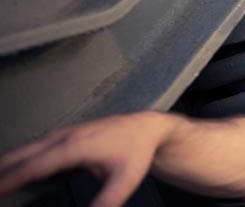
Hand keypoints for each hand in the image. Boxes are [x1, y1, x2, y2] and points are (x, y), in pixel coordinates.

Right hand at [0, 111, 171, 206]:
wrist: (146, 128)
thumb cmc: (136, 150)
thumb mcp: (124, 181)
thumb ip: (105, 203)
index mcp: (75, 147)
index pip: (34, 166)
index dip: (9, 179)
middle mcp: (64, 137)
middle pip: (21, 155)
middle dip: (0, 171)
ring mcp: (62, 134)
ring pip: (23, 150)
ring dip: (4, 165)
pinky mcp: (62, 135)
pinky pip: (31, 148)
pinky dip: (15, 160)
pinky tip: (6, 171)